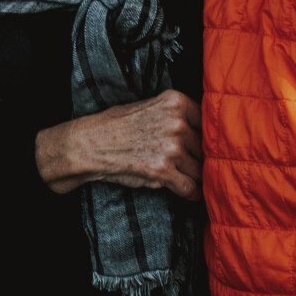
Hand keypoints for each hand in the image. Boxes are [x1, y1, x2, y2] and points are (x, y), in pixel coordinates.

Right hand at [35, 90, 202, 198]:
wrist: (87, 144)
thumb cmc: (115, 126)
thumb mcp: (149, 106)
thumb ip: (176, 115)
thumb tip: (203, 133)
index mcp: (175, 102)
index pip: (207, 122)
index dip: (206, 138)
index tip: (204, 147)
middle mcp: (176, 123)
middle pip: (205, 147)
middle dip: (200, 158)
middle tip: (192, 165)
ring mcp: (171, 148)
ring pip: (200, 169)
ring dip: (195, 177)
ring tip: (187, 178)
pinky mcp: (162, 171)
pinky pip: (190, 187)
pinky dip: (192, 194)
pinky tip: (190, 194)